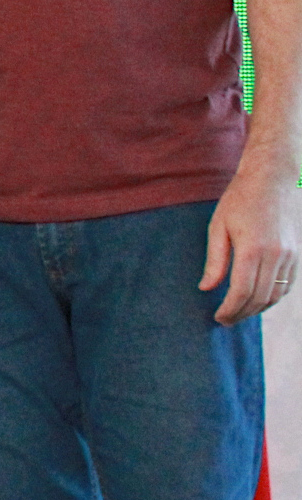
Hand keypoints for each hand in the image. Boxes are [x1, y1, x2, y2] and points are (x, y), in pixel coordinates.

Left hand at [202, 167, 301, 323]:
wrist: (275, 178)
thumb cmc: (241, 199)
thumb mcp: (218, 226)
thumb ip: (215, 260)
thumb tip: (206, 288)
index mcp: (253, 249)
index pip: (242, 292)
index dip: (230, 310)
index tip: (218, 318)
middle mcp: (276, 255)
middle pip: (260, 298)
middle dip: (241, 314)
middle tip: (225, 320)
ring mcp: (291, 255)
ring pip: (276, 295)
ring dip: (257, 309)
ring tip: (239, 313)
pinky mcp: (297, 254)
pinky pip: (287, 285)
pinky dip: (272, 297)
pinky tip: (257, 299)